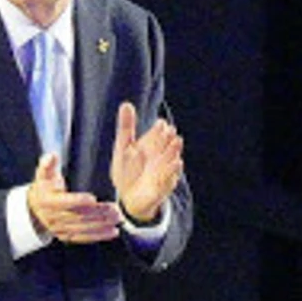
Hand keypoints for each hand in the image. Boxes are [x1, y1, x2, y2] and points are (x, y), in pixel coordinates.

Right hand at [26, 153, 123, 244]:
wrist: (35, 208)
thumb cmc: (44, 188)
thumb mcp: (43, 174)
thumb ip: (48, 164)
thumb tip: (51, 156)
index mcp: (47, 201)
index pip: (63, 202)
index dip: (78, 201)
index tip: (93, 199)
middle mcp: (52, 217)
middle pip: (77, 216)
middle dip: (97, 213)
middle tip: (114, 208)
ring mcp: (59, 229)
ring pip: (83, 228)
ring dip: (101, 225)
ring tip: (116, 219)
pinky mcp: (66, 236)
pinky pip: (83, 238)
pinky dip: (99, 236)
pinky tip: (112, 232)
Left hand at [107, 103, 184, 224]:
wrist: (129, 196)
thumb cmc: (128, 169)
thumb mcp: (124, 147)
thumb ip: (127, 127)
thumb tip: (126, 103)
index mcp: (151, 145)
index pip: (158, 133)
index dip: (159, 128)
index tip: (160, 123)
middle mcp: (160, 156)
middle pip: (166, 145)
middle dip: (168, 139)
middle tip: (170, 131)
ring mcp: (163, 171)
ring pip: (171, 160)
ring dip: (173, 152)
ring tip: (176, 143)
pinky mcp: (163, 186)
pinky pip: (169, 179)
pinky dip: (173, 171)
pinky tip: (177, 162)